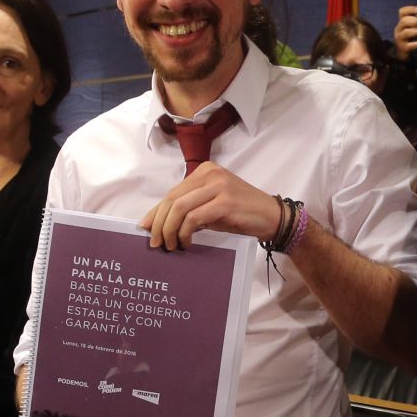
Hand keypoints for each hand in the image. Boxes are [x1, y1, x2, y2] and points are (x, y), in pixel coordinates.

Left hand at [140, 160, 282, 249]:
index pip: (173, 192)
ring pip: (180, 207)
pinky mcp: (225, 202)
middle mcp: (210, 174)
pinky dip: (185, 232)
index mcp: (205, 171)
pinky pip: (194, 218)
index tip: (144, 228)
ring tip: (171, 246)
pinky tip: (187, 242)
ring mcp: (218, 186)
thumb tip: (161, 222)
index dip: (156, 212)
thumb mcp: (212, 206)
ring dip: (170, 230)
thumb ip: (190, 208)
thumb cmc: (241, 214)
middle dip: (159, 223)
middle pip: (172, 199)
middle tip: (156, 243)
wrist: (272, 217)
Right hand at [392, 6, 416, 60]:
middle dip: (416, 21)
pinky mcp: (403, 48)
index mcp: (402, 22)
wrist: (403, 52)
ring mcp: (400, 39)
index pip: (402, 12)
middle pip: (404, 21)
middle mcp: (399, 29)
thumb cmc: (411, 37)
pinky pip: (411, 45)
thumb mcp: (412, 28)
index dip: (410, 9)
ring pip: (406, 32)